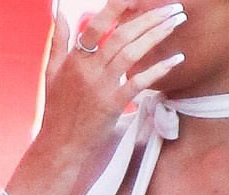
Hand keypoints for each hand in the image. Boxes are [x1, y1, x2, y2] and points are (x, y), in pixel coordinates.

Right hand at [41, 2, 186, 159]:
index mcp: (74, 58)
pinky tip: (175, 60)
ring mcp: (100, 87)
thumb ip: (58, 40)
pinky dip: (158, 69)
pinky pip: (138, 83)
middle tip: (173, 7)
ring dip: (157, 35)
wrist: (60, 146)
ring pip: (131, 53)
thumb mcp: (51, 72)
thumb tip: (58, 10)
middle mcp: (88, 68)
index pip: (97, 24)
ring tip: (176, 22)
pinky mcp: (112, 106)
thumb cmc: (58, 112)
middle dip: (149, 17)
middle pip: (121, 34)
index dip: (117, 7)